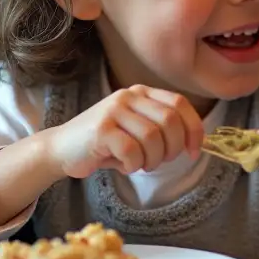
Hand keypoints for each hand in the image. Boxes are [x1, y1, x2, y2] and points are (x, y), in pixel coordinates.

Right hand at [43, 86, 205, 179]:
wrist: (61, 149)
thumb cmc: (106, 144)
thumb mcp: (138, 129)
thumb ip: (163, 130)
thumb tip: (196, 143)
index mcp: (142, 92)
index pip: (180, 103)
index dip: (194, 129)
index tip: (195, 151)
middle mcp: (129, 96)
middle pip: (170, 121)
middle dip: (173, 148)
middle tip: (161, 162)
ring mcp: (113, 110)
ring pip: (152, 138)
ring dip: (152, 160)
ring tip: (141, 165)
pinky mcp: (101, 129)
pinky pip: (132, 151)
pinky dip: (134, 165)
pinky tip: (125, 166)